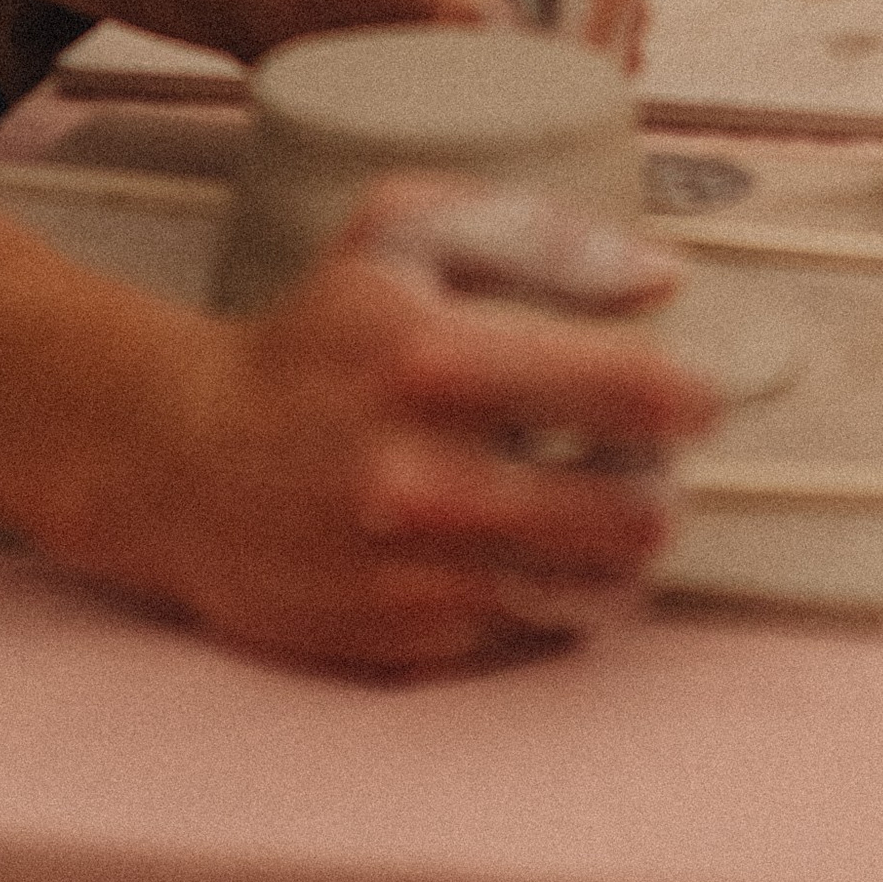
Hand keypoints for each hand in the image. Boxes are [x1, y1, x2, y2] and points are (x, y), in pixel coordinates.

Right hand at [111, 181, 714, 669]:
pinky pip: (534, 627)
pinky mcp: (403, 646)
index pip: (625, 391)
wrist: (186, 461)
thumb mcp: (401, 235)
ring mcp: (411, 573)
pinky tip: (514, 547)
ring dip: (615, 546)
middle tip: (634, 459)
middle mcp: (421, 474)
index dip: (688, 398)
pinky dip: (547, 589)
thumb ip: (539, 236)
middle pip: (633, 509)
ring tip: (590, 506)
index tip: (696, 400)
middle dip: (655, 482)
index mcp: (429, 355)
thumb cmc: (316, 337)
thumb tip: (661, 280)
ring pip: (599, 584)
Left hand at [222, 0, 645, 62]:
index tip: (557, 96)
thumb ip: (447, 7)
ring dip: (572, 70)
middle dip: (585, 58)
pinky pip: (589, 35)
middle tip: (528, 114)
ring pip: (615, 18)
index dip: (594, 30)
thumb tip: (521, 40)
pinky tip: (502, 87)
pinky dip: (558, 72)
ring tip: (500, 98)